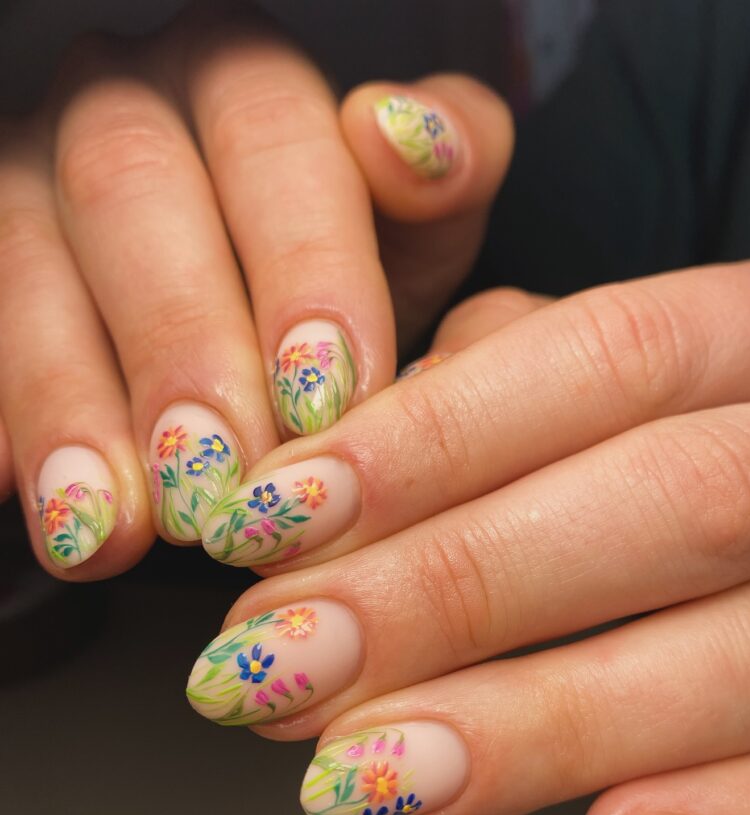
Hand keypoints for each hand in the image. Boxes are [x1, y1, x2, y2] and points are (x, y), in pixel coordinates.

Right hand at [0, 4, 511, 576]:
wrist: (253, 313)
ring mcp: (33, 182)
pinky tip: (42, 507)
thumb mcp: (412, 231)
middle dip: (180, 347)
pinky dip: (8, 426)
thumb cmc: (338, 279)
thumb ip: (442, 182)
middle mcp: (128, 109)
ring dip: (72, 405)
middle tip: (225, 483)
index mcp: (246, 84)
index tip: (328, 404)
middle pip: (131, 192)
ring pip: (26, 265)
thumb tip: (415, 144)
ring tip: (120, 529)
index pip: (272, 141)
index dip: (302, 272)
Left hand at [186, 259, 749, 814]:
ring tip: (374, 780)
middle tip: (284, 662)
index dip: (431, 441)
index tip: (274, 520)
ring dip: (546, 726)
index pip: (607, 355)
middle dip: (458, 590)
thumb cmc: (717, 438)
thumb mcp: (625, 377)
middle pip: (673, 498)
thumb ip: (501, 385)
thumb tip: (346, 454)